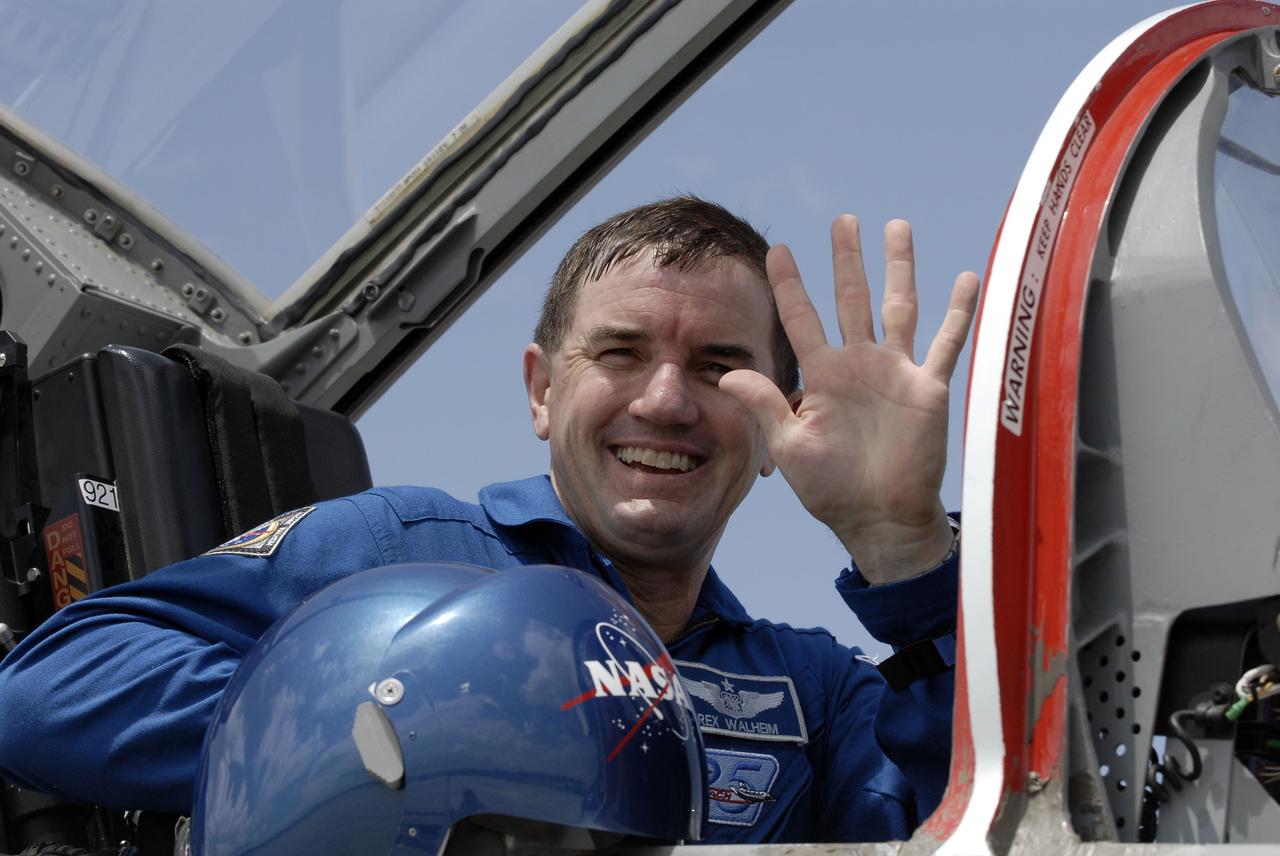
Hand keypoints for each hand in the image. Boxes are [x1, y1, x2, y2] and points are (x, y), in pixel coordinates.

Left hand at [719, 216, 978, 583]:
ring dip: (898, 268)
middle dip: (846, 260)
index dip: (789, 284)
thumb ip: (766, 405)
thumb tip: (729, 372)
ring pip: (898, 307)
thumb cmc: (832, 489)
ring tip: (896, 227)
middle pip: (850, 298)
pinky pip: (948, 343)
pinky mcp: (929, 388)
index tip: (777, 249)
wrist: (879, 518)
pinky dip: (959, 312)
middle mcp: (858, 364)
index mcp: (823, 375)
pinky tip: (968, 277)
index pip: (801, 318)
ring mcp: (896, 372)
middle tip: (843, 220)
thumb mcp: (790, 446)